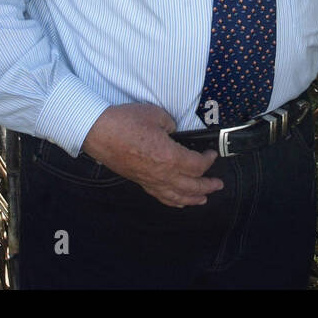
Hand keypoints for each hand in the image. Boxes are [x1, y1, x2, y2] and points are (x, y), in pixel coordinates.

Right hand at [80, 103, 222, 206]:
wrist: (99, 132)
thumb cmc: (125, 122)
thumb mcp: (156, 114)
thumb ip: (171, 125)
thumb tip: (174, 132)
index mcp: (170, 157)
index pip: (197, 165)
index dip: (208, 160)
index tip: (212, 153)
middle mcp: (162, 174)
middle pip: (191, 186)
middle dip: (208, 186)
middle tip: (218, 184)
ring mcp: (150, 180)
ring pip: (177, 196)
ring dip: (193, 198)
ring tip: (204, 199)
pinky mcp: (140, 181)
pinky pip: (161, 196)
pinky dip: (173, 201)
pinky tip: (178, 202)